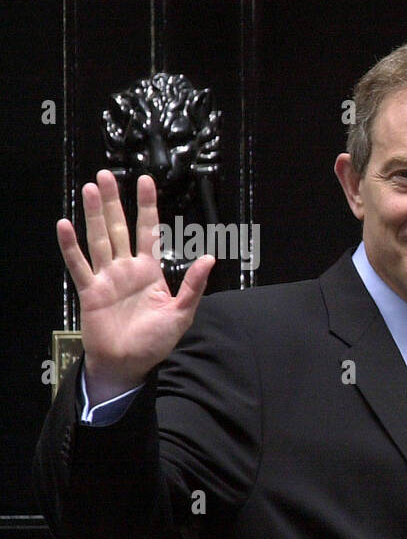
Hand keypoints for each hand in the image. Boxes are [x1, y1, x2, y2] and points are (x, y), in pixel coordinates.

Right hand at [56, 170, 213, 403]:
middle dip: (113, 202)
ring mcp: (107, 278)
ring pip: (99, 239)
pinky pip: (79, 265)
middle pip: (119, 228)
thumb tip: (210, 258)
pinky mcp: (90, 291)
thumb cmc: (156, 341)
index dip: (147, 206)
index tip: (145, 180)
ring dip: (93, 215)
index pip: (149, 231)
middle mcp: (126, 269)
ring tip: (90, 189)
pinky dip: (71, 246)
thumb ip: (194, 285)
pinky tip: (65, 225)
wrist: (129, 363)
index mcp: (150, 271)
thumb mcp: (182, 313)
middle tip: (106, 175)